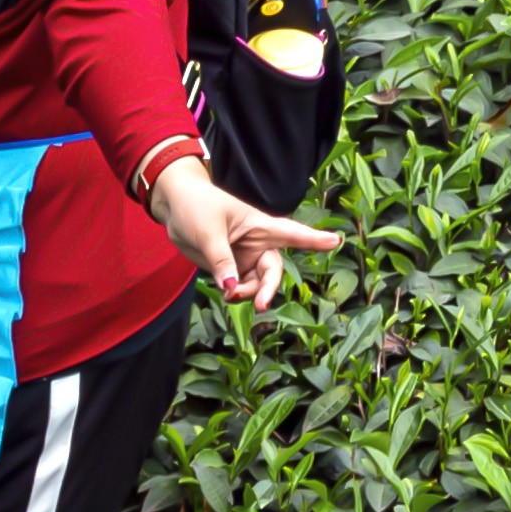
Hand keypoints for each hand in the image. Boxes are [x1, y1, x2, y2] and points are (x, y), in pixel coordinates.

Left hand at [146, 155, 344, 309]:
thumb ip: (221, 261)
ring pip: (257, 284)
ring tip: (228, 294)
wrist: (173, 206)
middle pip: (274, 270)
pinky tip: (226, 293)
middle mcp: (257, 242)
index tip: (337, 241)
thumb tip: (230, 288)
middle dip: (268, 289)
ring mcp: (245, 256)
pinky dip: (235, 294)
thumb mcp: (208, 233)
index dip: (314, 240)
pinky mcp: (231, 267)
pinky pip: (240, 287)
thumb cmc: (195, 207)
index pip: (292, 233)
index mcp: (259, 225)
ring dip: (248, 293)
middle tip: (261, 305)